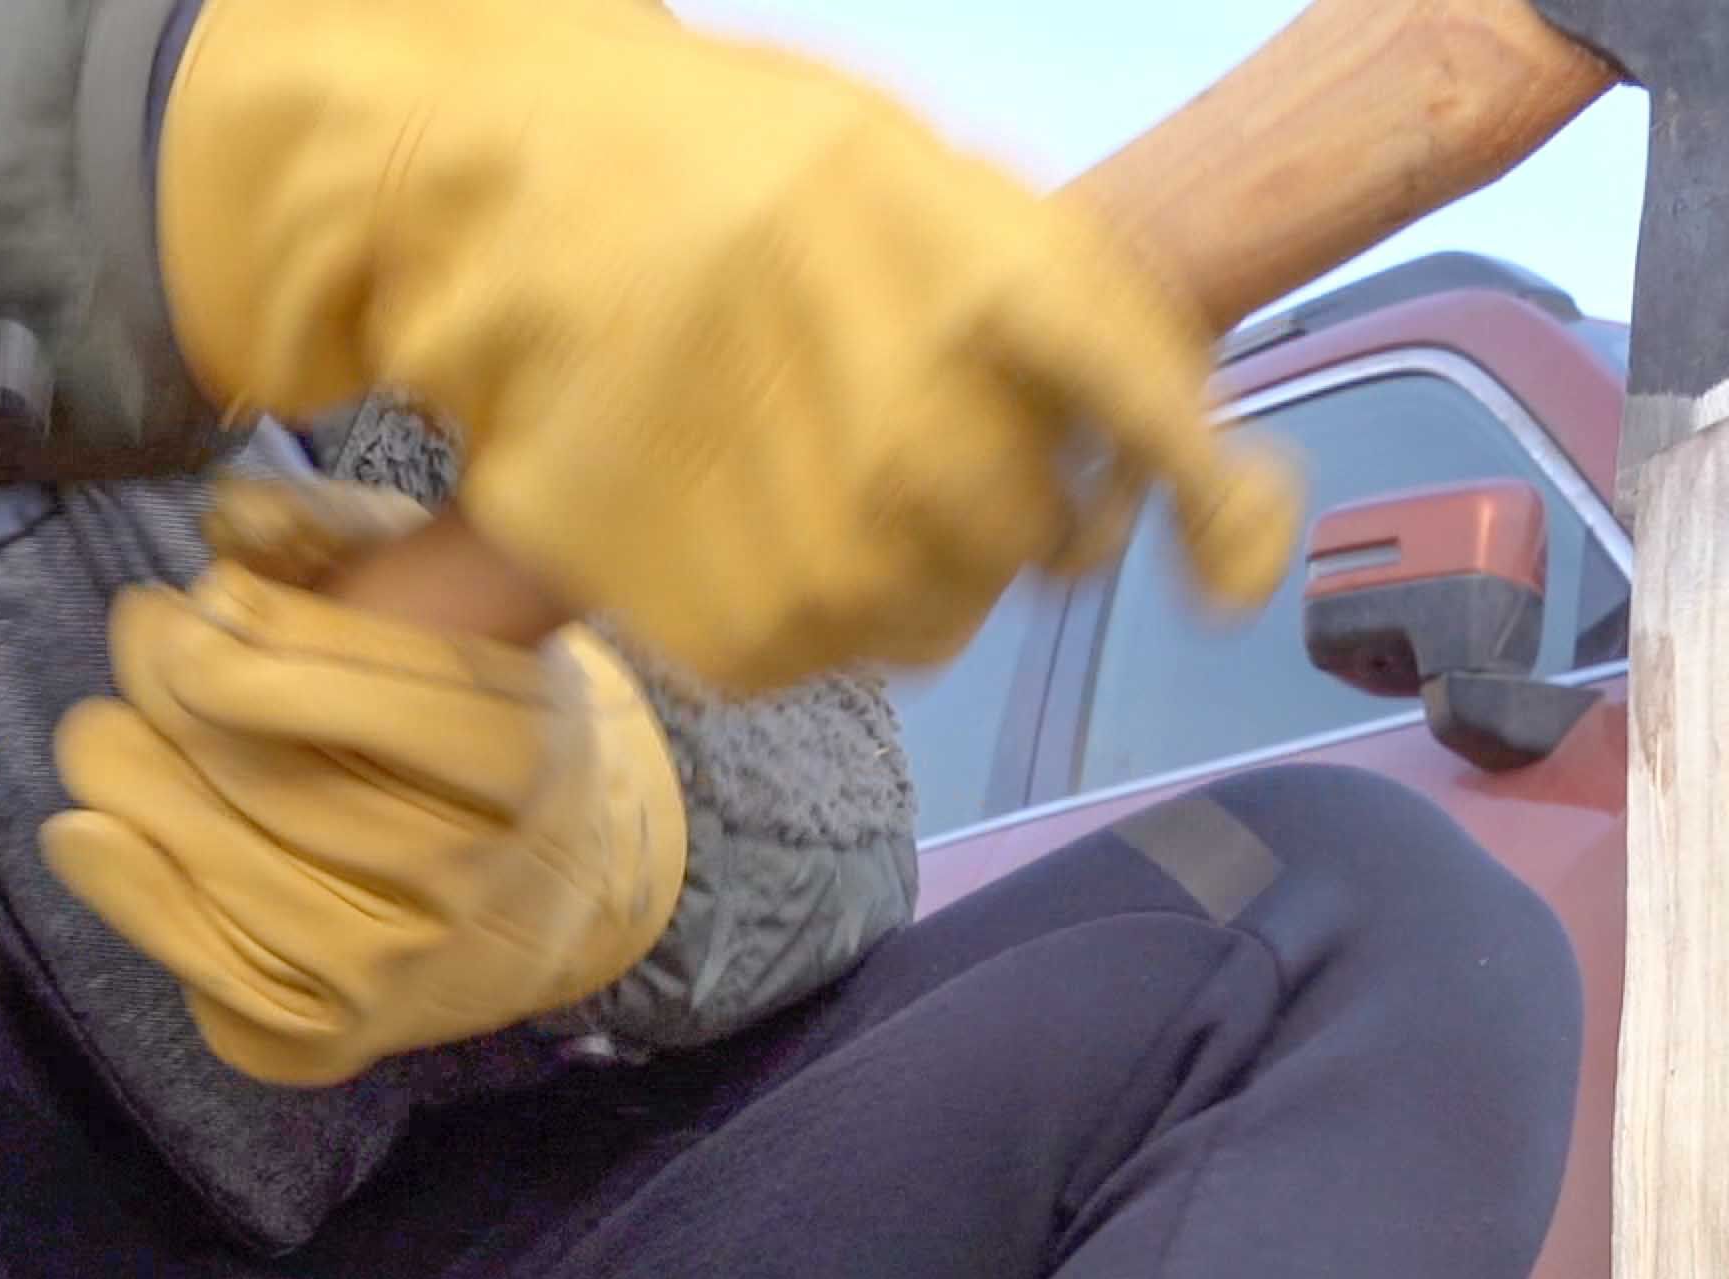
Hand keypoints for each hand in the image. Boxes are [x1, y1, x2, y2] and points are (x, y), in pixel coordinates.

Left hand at [40, 484, 692, 1089]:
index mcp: (526, 757)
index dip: (272, 643)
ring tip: (97, 732)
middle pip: (290, 784)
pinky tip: (83, 832)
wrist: (534, 906)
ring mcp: (409, 973)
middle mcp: (481, 879)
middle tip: (140, 636)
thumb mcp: (435, 602)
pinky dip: (130, 894)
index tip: (206, 598)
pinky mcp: (339, 1039)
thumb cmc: (458, 719)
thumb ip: (343, 535)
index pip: (393, 699)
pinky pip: (213, 968)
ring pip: (238, 873)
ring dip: (136, 788)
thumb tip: (232, 520)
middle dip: (180, 695)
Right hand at [154, 0, 1290, 696]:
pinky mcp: (753, 641)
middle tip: (905, 425)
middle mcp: (939, 441)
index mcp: (1002, 295)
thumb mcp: (912, 177)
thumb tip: (1178, 435)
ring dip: (901, 557)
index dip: (1218, 511)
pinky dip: (796, 596)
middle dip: (1004, 500)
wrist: (497, 212)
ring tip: (800, 454)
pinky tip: (730, 498)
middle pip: (1043, 542)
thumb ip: (1057, 300)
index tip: (1231, 568)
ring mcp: (842, 555)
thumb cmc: (716, 175)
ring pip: (941, 615)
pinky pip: (830, 652)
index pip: (1162, 432)